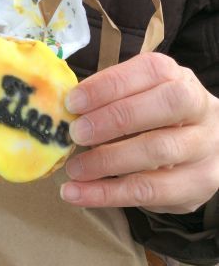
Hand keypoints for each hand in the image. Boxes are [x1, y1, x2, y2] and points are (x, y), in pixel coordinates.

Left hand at [60, 53, 218, 213]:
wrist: (200, 155)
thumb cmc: (154, 123)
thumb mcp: (137, 103)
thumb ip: (107, 103)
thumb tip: (62, 114)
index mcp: (178, 79)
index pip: (151, 70)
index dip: (110, 85)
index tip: (73, 102)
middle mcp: (200, 108)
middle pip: (167, 105)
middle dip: (115, 118)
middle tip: (76, 134)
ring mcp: (204, 147)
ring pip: (159, 150)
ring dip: (108, 161)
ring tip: (73, 169)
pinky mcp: (198, 184)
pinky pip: (150, 191)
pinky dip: (107, 194)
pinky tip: (77, 194)